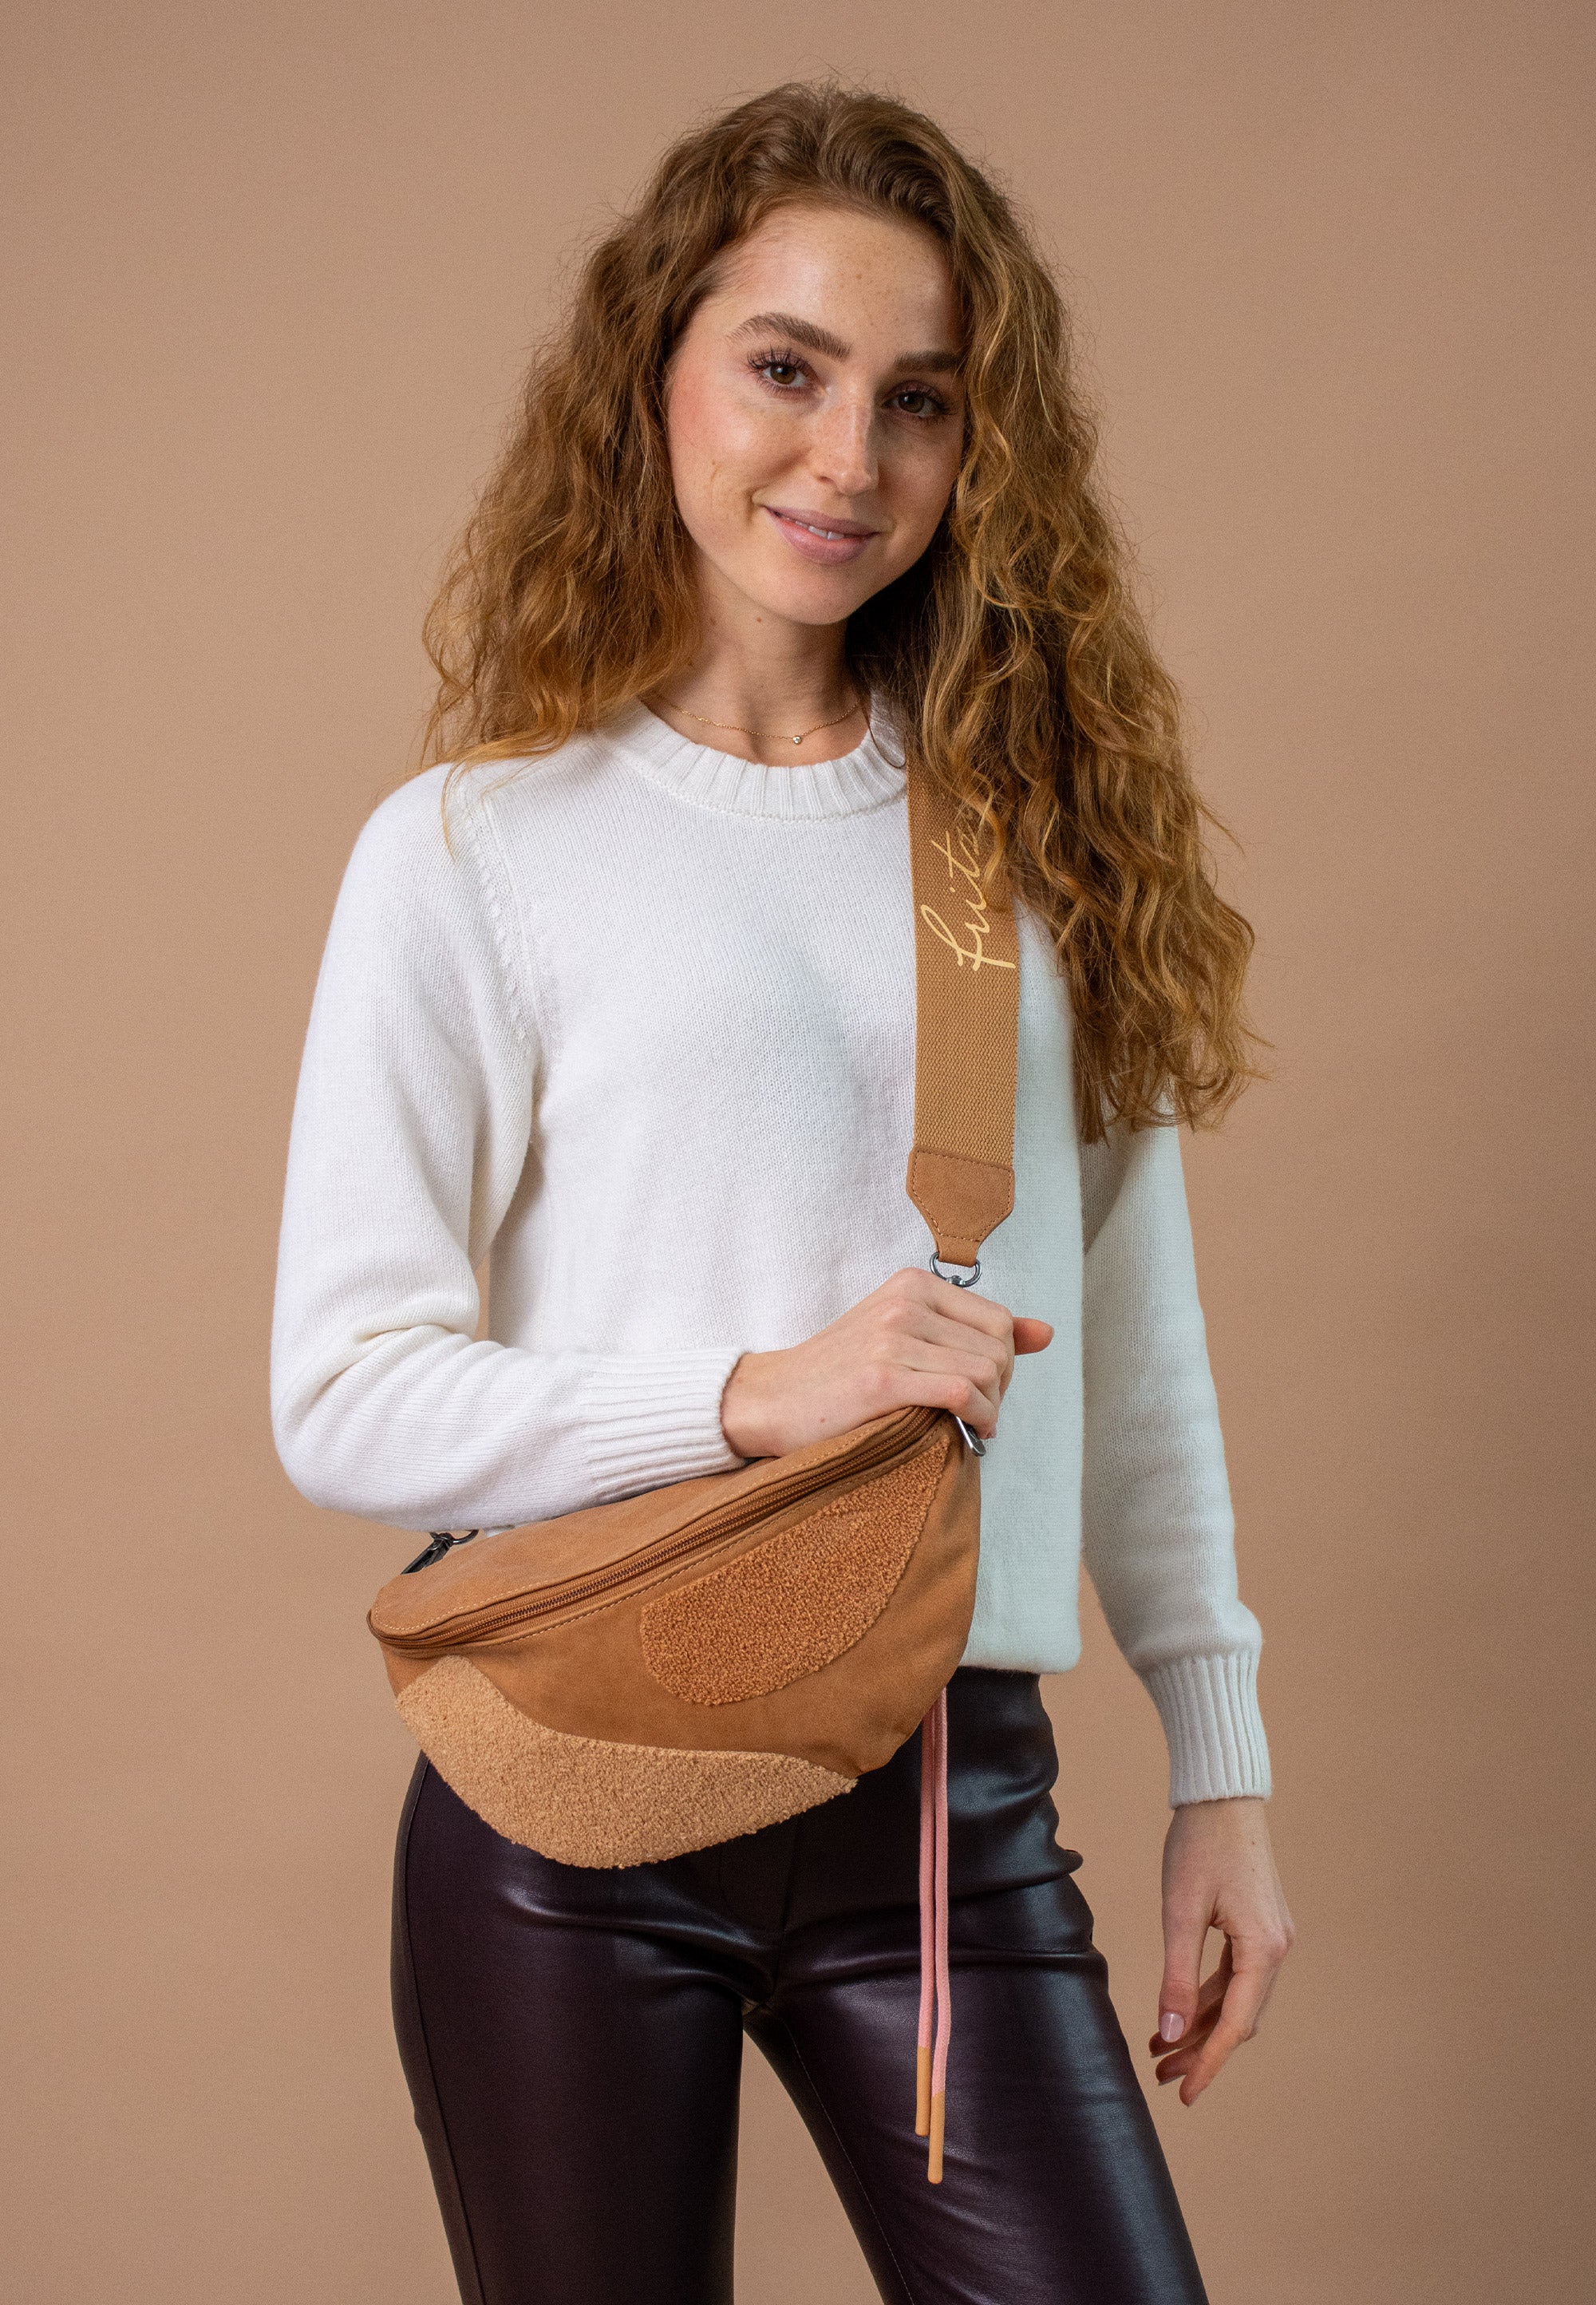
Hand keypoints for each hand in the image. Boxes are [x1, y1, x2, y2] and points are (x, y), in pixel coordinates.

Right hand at [720, 1267, 1053, 1458]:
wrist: (771, 1399)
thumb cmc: (840, 1374)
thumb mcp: (906, 1335)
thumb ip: (974, 1332)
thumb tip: (1046, 1333)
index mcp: (913, 1284)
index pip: (999, 1320)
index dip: (1004, 1363)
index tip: (984, 1390)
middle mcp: (905, 1302)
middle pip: (998, 1349)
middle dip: (1000, 1389)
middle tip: (977, 1414)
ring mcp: (892, 1337)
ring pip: (985, 1372)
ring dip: (991, 1409)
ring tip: (971, 1425)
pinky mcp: (882, 1378)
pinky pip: (962, 1394)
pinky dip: (978, 1418)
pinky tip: (968, 1431)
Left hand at [1148, 1796, 1293, 2104]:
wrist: (1223, 1796)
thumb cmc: (1200, 1845)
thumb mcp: (1179, 1911)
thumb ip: (1177, 1976)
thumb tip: (1170, 2034)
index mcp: (1263, 1949)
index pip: (1236, 2024)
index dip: (1209, 2064)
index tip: (1185, 2095)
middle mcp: (1277, 1949)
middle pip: (1239, 2018)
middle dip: (1201, 2050)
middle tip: (1161, 2076)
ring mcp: (1272, 1938)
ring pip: (1237, 2000)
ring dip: (1202, 2025)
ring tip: (1160, 2050)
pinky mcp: (1260, 1927)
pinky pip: (1235, 1976)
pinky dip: (1208, 1997)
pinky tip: (1178, 2012)